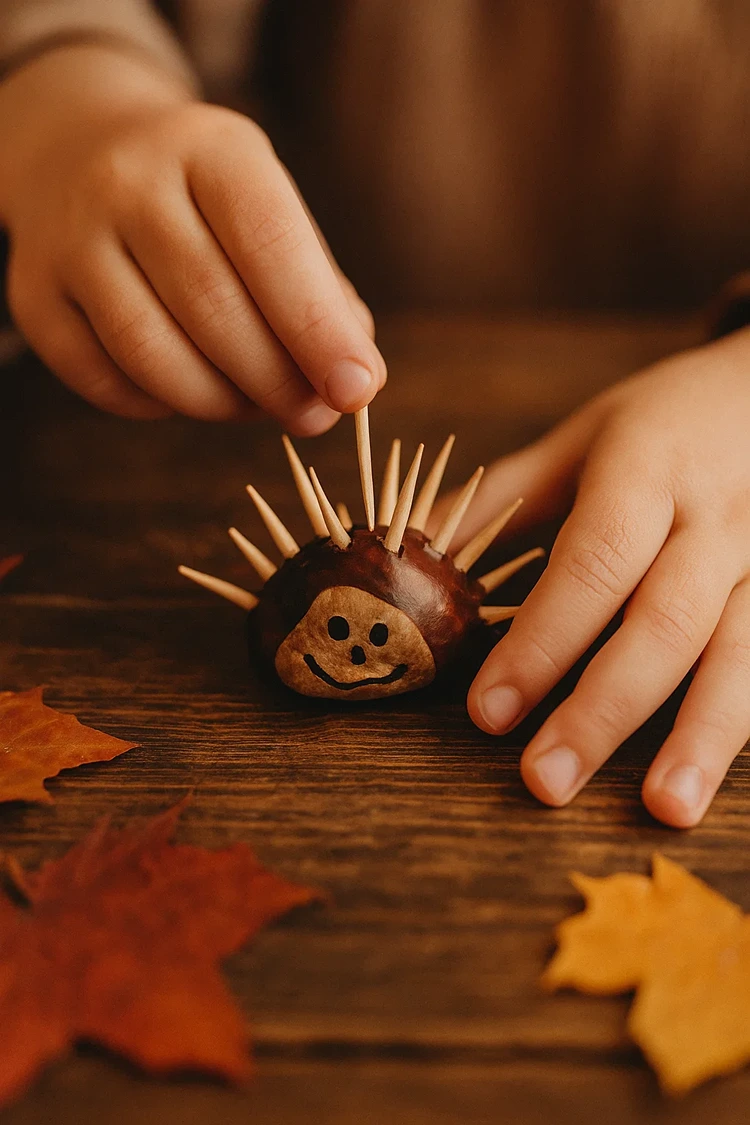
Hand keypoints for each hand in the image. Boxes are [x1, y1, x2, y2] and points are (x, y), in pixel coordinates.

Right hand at [0, 45, 383, 429]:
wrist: (83, 150)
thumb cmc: (209, 204)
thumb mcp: (274, 213)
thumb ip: (321, 293)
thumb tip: (354, 381)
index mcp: (210, 148)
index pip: (270, 243)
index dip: (318, 328)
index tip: (358, 389)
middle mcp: (128, 182)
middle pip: (212, 307)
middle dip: (278, 380)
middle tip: (315, 416)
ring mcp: (70, 239)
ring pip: (152, 353)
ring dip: (222, 403)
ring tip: (258, 407)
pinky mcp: (35, 295)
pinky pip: (104, 381)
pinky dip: (161, 406)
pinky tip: (193, 393)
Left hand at [459, 329, 749, 826]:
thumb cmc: (668, 421)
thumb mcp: (583, 439)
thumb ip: (504, 498)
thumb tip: (412, 553)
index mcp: (648, 469)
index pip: (593, 562)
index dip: (543, 641)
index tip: (488, 710)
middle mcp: (717, 518)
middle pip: (665, 622)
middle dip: (604, 709)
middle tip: (546, 782)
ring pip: (742, 653)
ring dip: (703, 737)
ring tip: (665, 809)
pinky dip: (745, 720)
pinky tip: (717, 775)